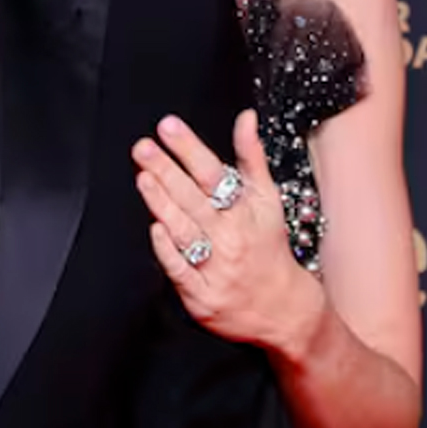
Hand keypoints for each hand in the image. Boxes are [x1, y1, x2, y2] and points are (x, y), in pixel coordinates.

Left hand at [132, 110, 324, 354]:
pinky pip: (181, 269)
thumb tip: (245, 118)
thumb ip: (252, 157)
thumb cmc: (269, 248)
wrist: (283, 309)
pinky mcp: (201, 294)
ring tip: (143, 177)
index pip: (213, 172)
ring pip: (184, 230)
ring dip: (162, 203)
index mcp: (244, 210)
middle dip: (166, 170)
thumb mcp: (268, 199)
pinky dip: (168, 249)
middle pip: (193, 198)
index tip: (168, 126)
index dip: (189, 148)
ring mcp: (215, 266)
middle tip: (143, 147)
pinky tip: (155, 228)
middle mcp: (229, 236)